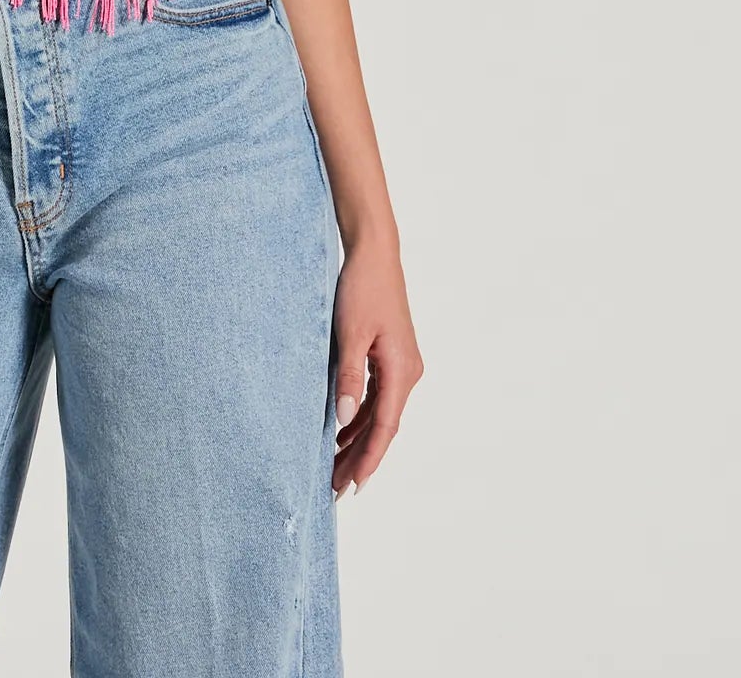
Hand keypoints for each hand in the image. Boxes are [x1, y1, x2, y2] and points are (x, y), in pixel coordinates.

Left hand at [331, 236, 422, 496]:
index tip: (352, 486)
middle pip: (383, 426)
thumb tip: (341, 420)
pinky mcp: (391, 356)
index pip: (384, 428)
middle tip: (335, 488)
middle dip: (360, 458)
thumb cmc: (361, 287)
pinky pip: (377, 396)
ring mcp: (401, 364)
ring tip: (332, 467)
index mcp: (402, 370)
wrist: (374, 252)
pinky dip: (359, 416)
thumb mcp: (350, 332)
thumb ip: (348, 377)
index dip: (368, 459)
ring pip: (379, 414)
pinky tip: (339, 431)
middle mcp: (408, 372)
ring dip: (358, 440)